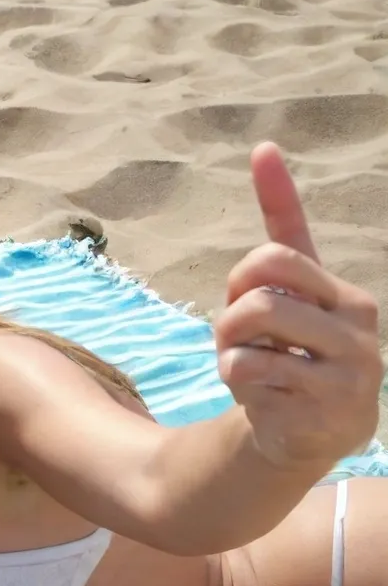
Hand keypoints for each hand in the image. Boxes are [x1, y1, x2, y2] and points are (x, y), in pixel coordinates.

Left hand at [214, 143, 382, 468]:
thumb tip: (266, 158)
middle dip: (231, 307)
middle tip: (237, 339)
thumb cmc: (289, 363)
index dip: (274, 195)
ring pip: (254, 318)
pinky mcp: (332, 402)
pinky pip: (252, 368)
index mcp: (340, 294)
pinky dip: (238, 379)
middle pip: (262, 277)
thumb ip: (272, 262)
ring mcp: (351, 362)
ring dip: (229, 347)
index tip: (261, 149)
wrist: (308, 435)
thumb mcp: (279, 315)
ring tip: (245, 367)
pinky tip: (262, 396)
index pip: (291, 241)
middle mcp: (356, 320)